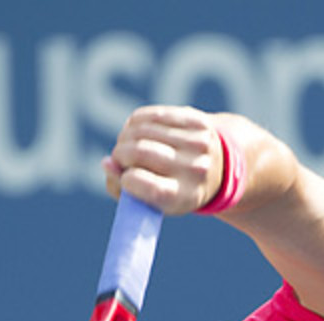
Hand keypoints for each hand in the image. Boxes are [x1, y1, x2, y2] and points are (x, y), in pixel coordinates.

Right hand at [103, 105, 222, 214]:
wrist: (216, 171)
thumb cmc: (172, 190)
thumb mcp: (150, 202)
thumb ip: (121, 190)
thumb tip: (107, 163)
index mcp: (185, 196)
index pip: (148, 186)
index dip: (126, 181)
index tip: (125, 180)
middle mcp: (195, 169)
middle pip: (140, 151)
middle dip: (120, 154)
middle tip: (120, 159)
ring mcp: (199, 143)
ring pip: (141, 129)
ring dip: (125, 138)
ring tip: (129, 146)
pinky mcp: (197, 121)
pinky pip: (150, 115)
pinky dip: (136, 123)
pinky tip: (139, 132)